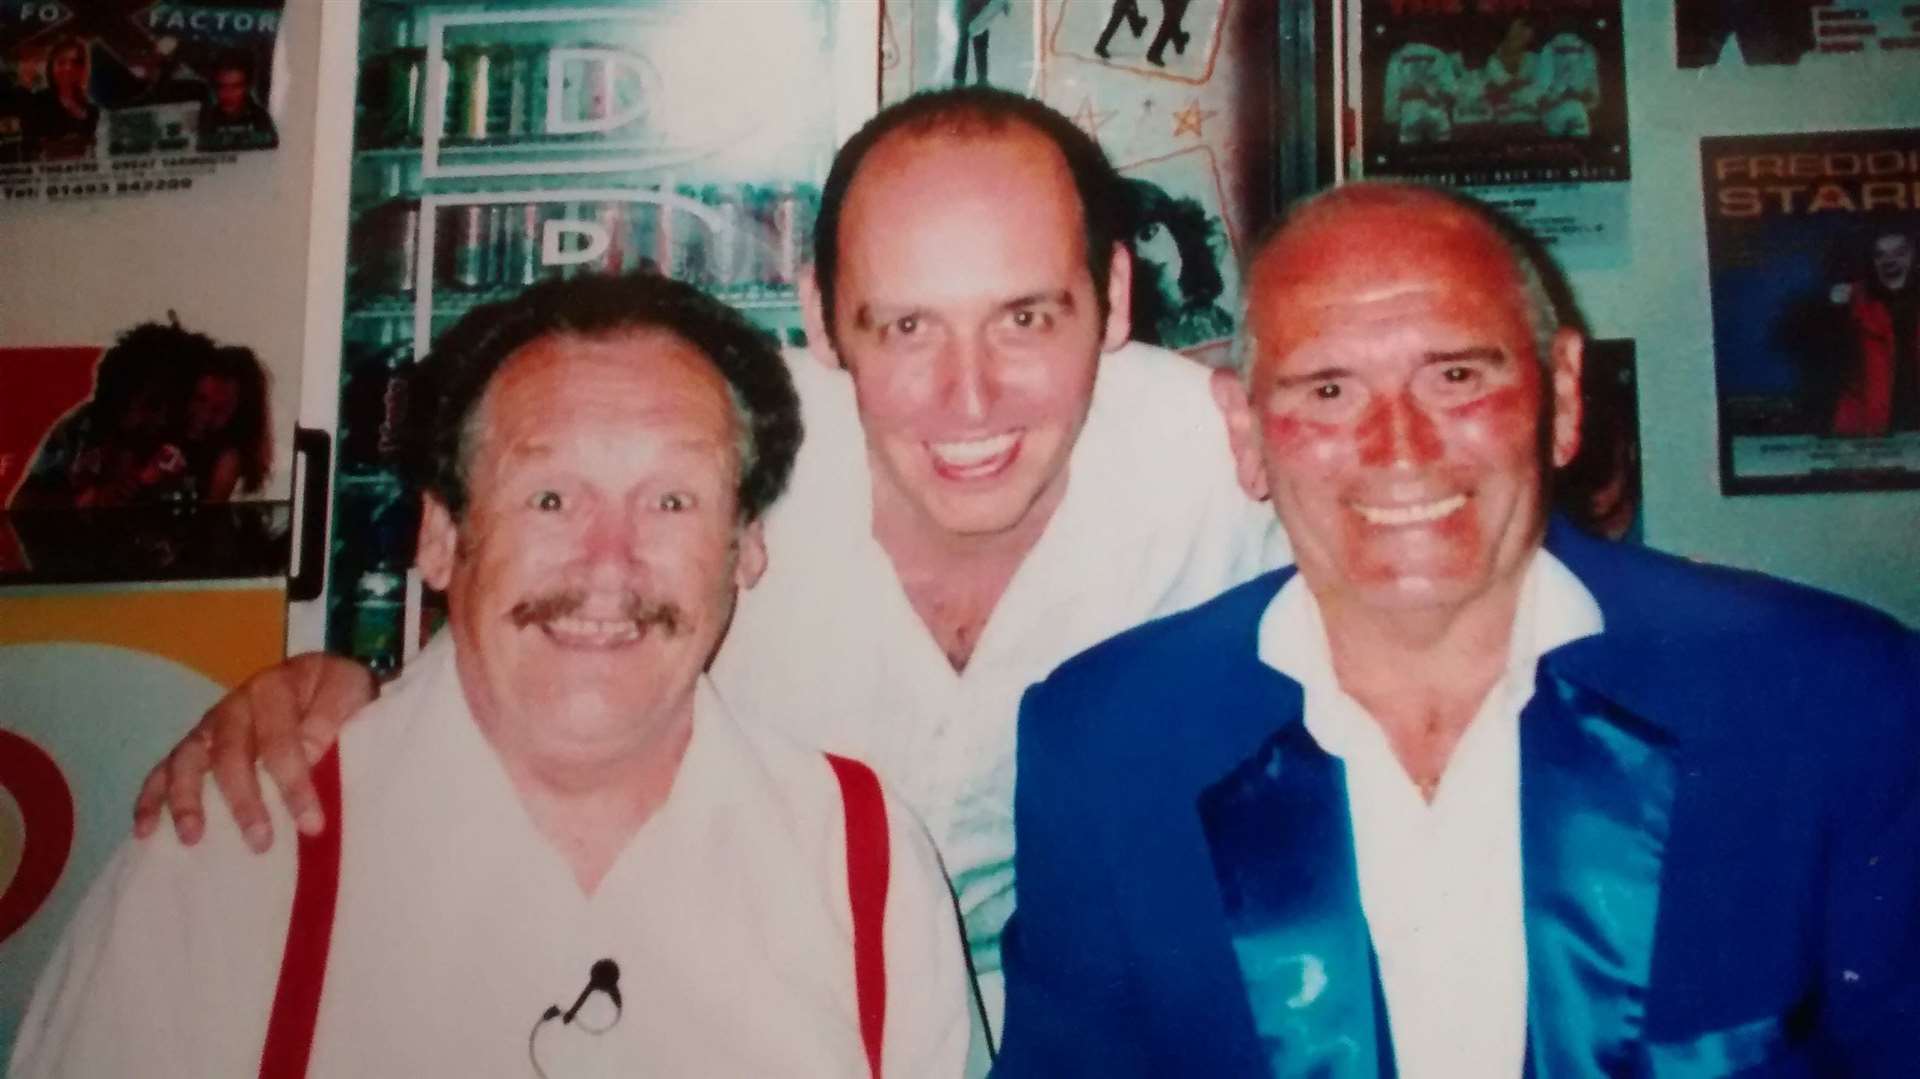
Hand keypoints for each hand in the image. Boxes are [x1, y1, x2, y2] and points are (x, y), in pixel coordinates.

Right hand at [131, 652, 376, 851]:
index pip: (281, 742)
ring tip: (193, 838)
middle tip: (261, 842)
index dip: (295, 784)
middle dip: (244, 802)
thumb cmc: (340, 689)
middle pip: (231, 755)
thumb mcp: (349, 689)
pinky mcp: (198, 743)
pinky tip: (145, 831)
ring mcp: (211, 725)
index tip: (311, 824)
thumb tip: (310, 752)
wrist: (326, 677)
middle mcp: (235, 705)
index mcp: (274, 689)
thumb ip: (331, 716)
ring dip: (186, 800)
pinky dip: (151, 797)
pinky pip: (166, 768)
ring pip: (188, 760)